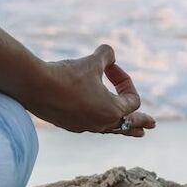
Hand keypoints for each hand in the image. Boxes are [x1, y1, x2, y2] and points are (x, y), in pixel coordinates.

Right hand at [24, 45, 155, 136]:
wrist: (35, 86)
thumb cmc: (67, 75)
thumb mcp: (92, 61)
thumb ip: (106, 56)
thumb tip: (110, 54)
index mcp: (112, 111)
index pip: (132, 99)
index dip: (125, 80)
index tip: (111, 67)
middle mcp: (101, 124)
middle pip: (127, 124)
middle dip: (140, 122)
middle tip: (151, 126)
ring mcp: (84, 126)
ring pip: (109, 129)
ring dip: (122, 127)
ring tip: (135, 132)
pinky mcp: (69, 125)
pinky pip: (90, 125)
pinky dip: (98, 120)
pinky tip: (97, 120)